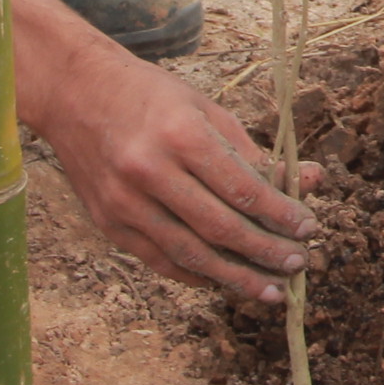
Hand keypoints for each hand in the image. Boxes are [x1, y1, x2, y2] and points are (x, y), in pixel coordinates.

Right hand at [16, 4, 311, 302]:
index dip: (281, 215)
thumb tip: (309, 181)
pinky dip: (197, 274)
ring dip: (236, 278)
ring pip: (191, 254)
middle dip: (265, 252)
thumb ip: (253, 152)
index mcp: (181, 135)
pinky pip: (161, 260)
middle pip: (220, 228)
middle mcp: (150, 172)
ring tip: (271, 290)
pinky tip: (225, 280)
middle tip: (298, 264)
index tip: (308, 228)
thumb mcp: (206, 110)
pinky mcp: (109, 224)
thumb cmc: (150, 97)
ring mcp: (124, 203)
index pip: (243, 189)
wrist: (74, 93)